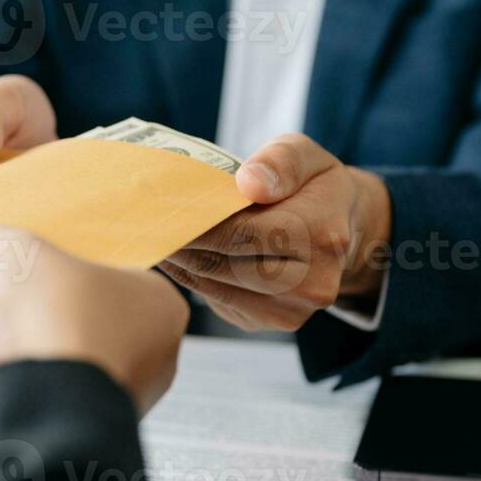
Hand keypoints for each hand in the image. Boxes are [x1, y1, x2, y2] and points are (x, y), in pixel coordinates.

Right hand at [0, 228, 188, 414]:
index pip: (114, 272)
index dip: (70, 269)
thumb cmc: (58, 322)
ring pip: (86, 356)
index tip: (40, 271)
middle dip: (60, 311)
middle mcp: (162, 349)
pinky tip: (25, 372)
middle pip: (99, 315)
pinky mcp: (107, 423)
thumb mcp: (19, 254)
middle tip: (25, 302)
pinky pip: (74, 391)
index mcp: (163, 300)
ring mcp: (138, 391)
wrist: (50, 404)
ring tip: (20, 339)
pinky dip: (51, 382)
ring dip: (55, 348)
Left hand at [159, 134, 390, 331]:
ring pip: (214, 285)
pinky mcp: (271, 323)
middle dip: (179, 242)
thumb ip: (280, 161)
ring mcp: (292, 312)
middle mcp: (312, 284)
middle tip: (140, 221)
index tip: (156, 206)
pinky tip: (175, 255)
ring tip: (151, 235)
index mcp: (323, 236)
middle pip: (223, 263)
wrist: (341, 231)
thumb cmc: (315, 187)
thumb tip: (249, 182)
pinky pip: (218, 300)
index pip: (243, 233)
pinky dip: (192, 277)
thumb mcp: (306, 156)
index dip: (196, 221)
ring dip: (178, 262)